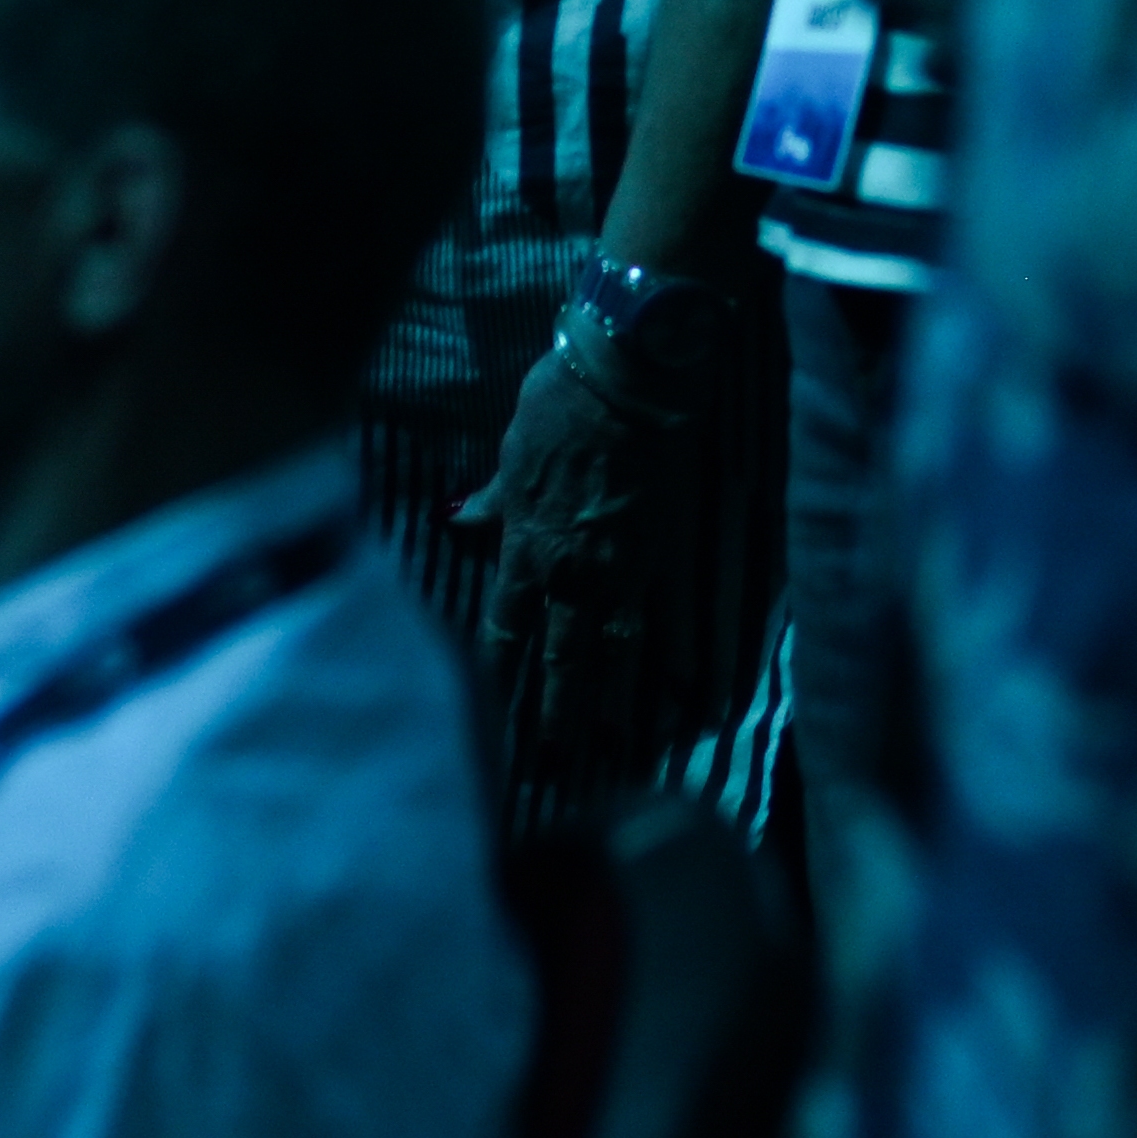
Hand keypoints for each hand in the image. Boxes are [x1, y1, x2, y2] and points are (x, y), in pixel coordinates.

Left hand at [469, 310, 693, 806]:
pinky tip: (675, 693)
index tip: (489, 706)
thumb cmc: (560, 406)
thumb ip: (494, 500)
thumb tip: (461, 522)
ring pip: (611, 648)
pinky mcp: (665, 551)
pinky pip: (657, 617)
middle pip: (561, 656)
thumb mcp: (513, 455)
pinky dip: (662, 657)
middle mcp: (573, 573)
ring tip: (607, 745)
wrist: (631, 378)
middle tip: (550, 759)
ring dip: (608, 699)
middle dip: (554, 710)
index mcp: (526, 549)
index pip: (507, 625)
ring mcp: (624, 568)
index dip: (499, 667)